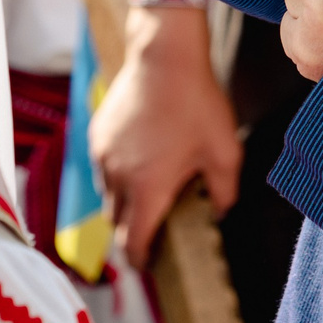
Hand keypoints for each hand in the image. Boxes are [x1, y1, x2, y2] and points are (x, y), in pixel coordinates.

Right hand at [90, 5, 243, 263]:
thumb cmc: (197, 102)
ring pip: (107, 197)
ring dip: (124, 204)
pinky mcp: (96, 135)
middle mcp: (118, 177)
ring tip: (149, 195)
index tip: (150, 267)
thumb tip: (218, 213)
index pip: (134, 242)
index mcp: (148, 188)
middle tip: (153, 234)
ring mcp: (103, 155)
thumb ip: (224, 192)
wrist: (164, 55)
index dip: (141, 261)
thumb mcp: (225, 151)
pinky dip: (116, 176)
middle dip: (132, 234)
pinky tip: (140, 162)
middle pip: (117, 224)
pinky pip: (102, 169)